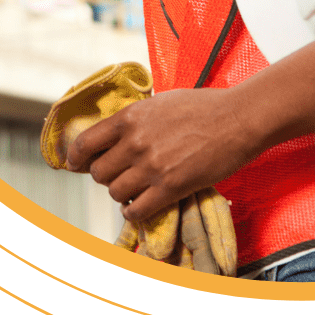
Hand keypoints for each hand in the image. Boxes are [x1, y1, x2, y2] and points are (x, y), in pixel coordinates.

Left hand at [64, 87, 262, 220]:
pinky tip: (144, 204)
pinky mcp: (170, 187)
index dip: (75, 158)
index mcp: (132, 117)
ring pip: (115, 193)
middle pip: (98, 173)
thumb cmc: (205, 107)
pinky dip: (135, 211)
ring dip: (122, 193)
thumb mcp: (162, 102)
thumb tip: (115, 136)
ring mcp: (152, 166)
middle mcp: (136, 141)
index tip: (76, 164)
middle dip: (106, 176)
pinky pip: (136, 210)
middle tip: (120, 174)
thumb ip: (136, 120)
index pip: (85, 142)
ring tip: (136, 188)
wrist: (238, 118)